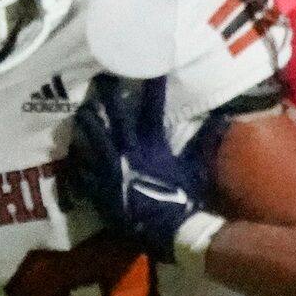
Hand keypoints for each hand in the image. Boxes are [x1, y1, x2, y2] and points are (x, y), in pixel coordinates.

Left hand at [66, 73, 227, 261]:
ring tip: (82, 110)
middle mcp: (129, 148)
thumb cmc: (185, 197)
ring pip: (94, 135)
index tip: (150, 66)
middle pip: (116, 114)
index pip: (152, 107)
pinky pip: (83, 166)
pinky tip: (75, 150)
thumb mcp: (198, 168)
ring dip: (88, 120)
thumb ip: (204, 142)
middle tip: (100, 76)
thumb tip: (221, 120)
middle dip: (109, 93)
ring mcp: (111, 165)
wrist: (170, 230)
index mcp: (153, 143)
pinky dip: (79, 157)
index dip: (152, 87)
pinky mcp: (100, 183)